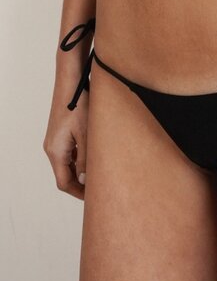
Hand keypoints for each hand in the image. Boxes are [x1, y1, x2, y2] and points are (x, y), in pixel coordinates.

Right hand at [43, 81, 87, 200]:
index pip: (64, 183)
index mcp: (56, 151)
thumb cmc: (80, 105)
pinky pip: (69, 153)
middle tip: (98, 190)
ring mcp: (55, 141)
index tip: (93, 199)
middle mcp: (52, 148)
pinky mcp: (60, 133)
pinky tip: (94, 158)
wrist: (71, 82)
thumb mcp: (87, 134)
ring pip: (67, 164)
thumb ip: (85, 159)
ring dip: (80, 172)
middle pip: (64, 175)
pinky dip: (79, 160)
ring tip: (99, 176)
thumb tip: (84, 182)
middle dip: (80, 185)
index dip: (78, 193)